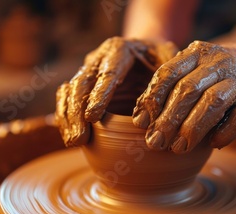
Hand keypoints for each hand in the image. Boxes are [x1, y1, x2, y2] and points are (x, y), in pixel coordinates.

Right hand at [54, 37, 176, 146]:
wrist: (148, 55)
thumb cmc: (161, 60)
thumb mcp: (170, 62)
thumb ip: (167, 78)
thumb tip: (164, 103)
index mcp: (119, 49)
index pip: (108, 72)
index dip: (99, 95)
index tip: (93, 117)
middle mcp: (98, 58)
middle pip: (82, 83)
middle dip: (78, 112)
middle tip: (80, 138)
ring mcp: (87, 72)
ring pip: (69, 91)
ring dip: (68, 118)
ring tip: (74, 142)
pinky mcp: (81, 87)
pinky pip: (66, 101)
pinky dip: (65, 120)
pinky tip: (70, 138)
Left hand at [132, 40, 235, 152]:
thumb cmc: (222, 74)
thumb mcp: (197, 69)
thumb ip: (172, 87)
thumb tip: (142, 119)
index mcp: (196, 53)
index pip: (168, 73)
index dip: (151, 99)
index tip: (141, 122)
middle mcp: (217, 62)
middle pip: (187, 90)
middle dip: (168, 119)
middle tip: (155, 143)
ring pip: (212, 102)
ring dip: (192, 128)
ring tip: (178, 149)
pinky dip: (223, 133)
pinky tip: (212, 144)